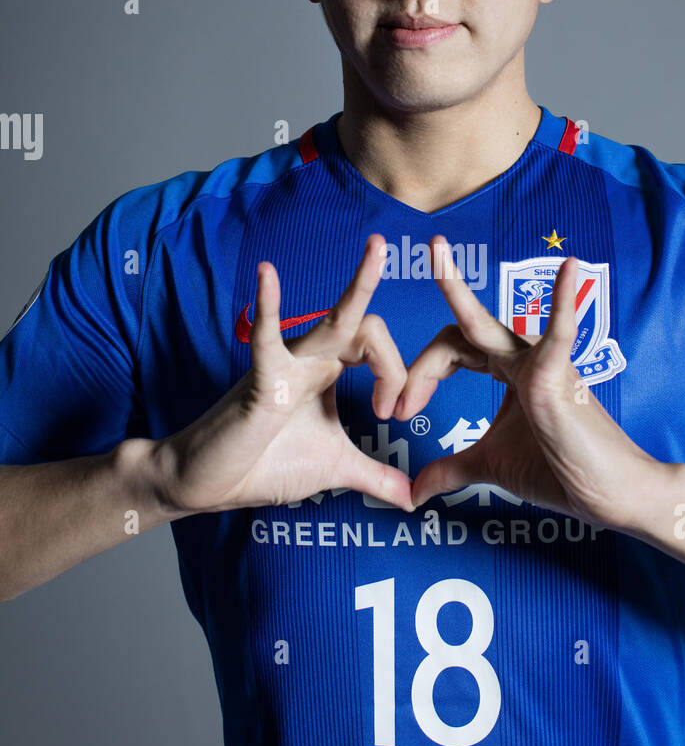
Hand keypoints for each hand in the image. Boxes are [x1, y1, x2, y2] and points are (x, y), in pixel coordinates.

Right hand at [153, 234, 413, 513]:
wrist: (210, 482)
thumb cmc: (267, 463)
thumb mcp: (335, 468)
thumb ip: (376, 476)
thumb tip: (413, 498)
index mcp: (332, 372)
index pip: (381, 349)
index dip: (400, 379)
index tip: (396, 420)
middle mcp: (313, 358)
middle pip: (368, 327)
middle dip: (394, 365)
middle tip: (394, 414)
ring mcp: (287, 363)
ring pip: (332, 318)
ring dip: (360, 283)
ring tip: (380, 248)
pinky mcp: (259, 379)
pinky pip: (265, 337)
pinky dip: (267, 305)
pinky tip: (267, 272)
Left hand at [394, 236, 656, 528]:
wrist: (607, 493)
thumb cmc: (560, 471)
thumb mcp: (490, 466)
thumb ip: (451, 470)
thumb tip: (413, 492)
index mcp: (507, 371)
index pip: (448, 353)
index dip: (416, 379)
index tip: (396, 416)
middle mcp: (522, 356)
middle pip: (454, 336)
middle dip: (417, 368)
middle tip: (392, 409)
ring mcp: (541, 360)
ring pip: (485, 322)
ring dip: (455, 288)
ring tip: (435, 249)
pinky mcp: (559, 374)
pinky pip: (560, 332)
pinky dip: (564, 300)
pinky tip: (569, 268)